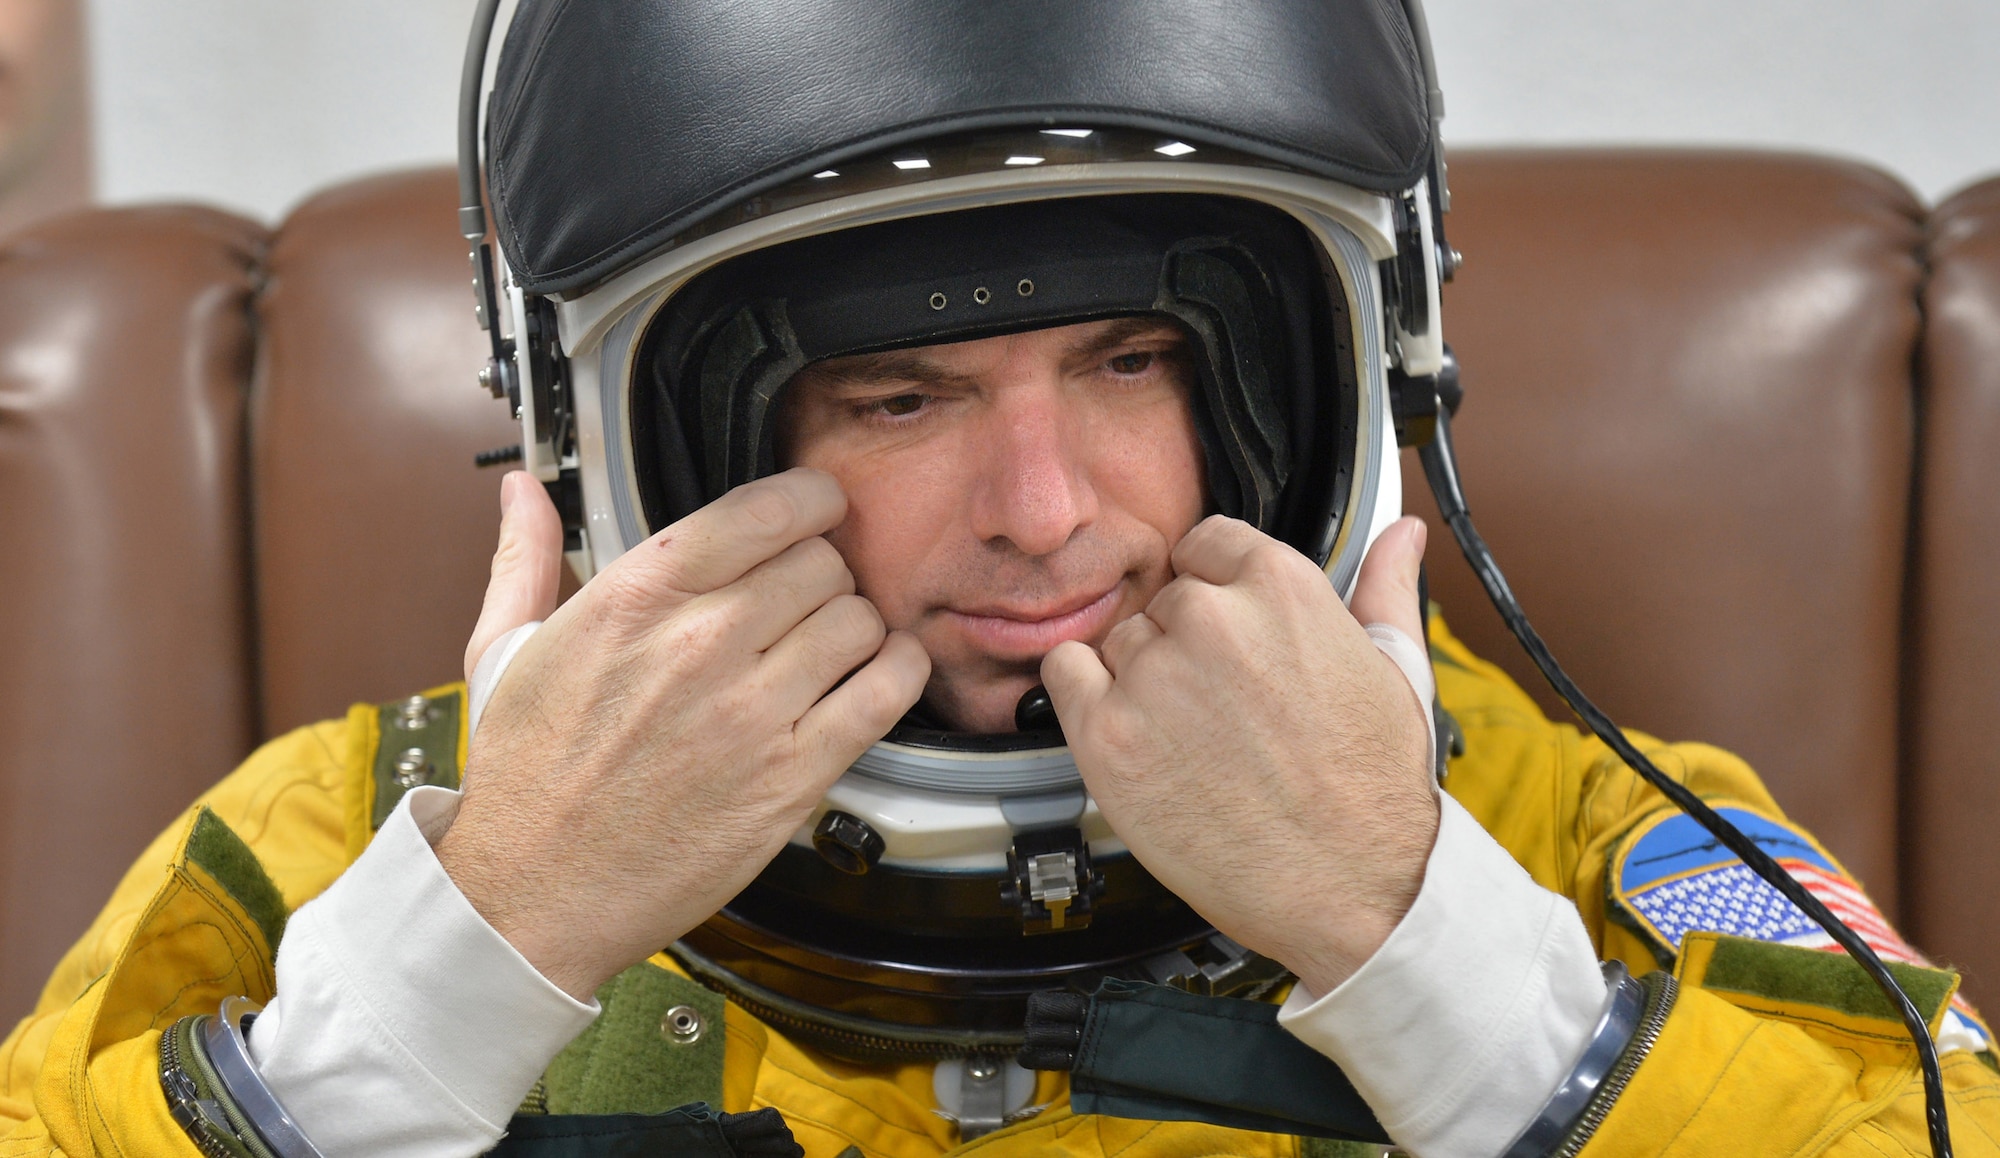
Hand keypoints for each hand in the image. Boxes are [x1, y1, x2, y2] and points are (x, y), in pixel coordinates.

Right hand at [436, 469, 929, 999]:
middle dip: (823, 574)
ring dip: (857, 626)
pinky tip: (881, 674)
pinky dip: (899, 672)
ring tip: (834, 646)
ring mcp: (752, 710)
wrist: (531, 894)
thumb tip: (520, 491)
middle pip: (821, 562)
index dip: (810, 501)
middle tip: (809, 600)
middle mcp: (701, 643)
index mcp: (635, 598)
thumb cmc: (524, 778)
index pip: (763, 510)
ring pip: (858, 619)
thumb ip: (523, 558)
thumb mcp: (503, 650)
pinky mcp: (791, 776)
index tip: (818, 510)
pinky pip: (884, 693)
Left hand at [1041, 515, 1436, 997]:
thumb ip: (1385, 588)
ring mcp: (1154, 677)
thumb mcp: (1398, 671)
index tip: (1225, 630)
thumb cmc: (1373, 790)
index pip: (1207, 543)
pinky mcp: (1108, 736)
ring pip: (1118, 641)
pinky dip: (1082, 697)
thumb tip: (1401, 535)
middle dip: (1184, 645)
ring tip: (1191, 738)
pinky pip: (1064, 675)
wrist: (1353, 888)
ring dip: (1139, 678)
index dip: (1214, 590)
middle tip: (1220, 707)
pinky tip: (1129, 733)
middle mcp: (1211, 621)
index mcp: (1280, 588)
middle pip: (1164, 601)